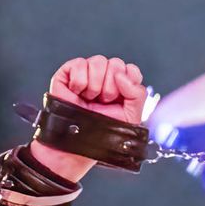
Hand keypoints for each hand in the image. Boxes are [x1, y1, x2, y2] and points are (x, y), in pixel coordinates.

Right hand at [30, 55, 147, 181]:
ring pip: (98, 61)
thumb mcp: (131, 116)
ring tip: (90, 99)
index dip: (128, 82)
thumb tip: (121, 75)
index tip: (120, 99)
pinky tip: (77, 93)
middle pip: (116, 63)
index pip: (130, 70)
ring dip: (96, 85)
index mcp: (121, 86)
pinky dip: (80, 82)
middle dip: (111, 87)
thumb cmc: (103, 132)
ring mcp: (86, 73)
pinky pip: (79, 64)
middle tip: (103, 102)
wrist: (78, 144)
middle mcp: (104, 77)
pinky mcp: (68, 73)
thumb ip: (137, 94)